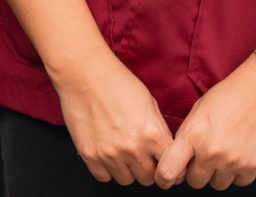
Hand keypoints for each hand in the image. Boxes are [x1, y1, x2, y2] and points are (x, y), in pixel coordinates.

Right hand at [48, 45, 175, 184]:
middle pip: (148, 178)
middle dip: (148, 169)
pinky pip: (104, 177)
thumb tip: (165, 149)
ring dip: (128, 170)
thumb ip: (159, 130)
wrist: (86, 74)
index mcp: (152, 134)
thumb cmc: (118, 83)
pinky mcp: (90, 156)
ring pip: (127, 180)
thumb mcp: (150, 103)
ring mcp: (110, 154)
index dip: (169, 165)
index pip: (170, 168)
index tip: (164, 163)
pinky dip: (107, 169)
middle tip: (143, 156)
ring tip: (123, 152)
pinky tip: (108, 153)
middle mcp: (132, 148)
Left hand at [155, 58, 255, 188]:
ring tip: (226, 152)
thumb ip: (188, 135)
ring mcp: (233, 161)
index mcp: (193, 135)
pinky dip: (239, 173)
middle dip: (197, 172)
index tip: (167, 178)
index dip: (164, 178)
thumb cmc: (233, 92)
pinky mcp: (253, 166)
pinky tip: (241, 154)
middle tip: (206, 156)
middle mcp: (211, 152)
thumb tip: (181, 157)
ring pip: (218, 184)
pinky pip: (239, 182)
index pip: (168, 171)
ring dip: (219, 173)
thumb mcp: (200, 108)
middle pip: (195, 182)